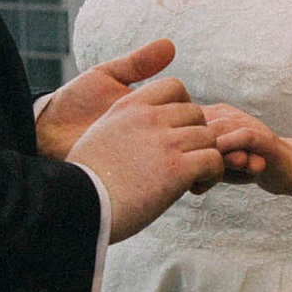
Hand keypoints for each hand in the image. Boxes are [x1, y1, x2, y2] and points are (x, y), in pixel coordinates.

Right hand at [37, 38, 200, 237]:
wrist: (76, 205)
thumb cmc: (85, 180)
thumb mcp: (100, 135)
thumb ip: (125, 125)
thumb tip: (140, 136)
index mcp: (130, 107)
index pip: (174, 87)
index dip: (183, 108)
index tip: (176, 132)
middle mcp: (149, 118)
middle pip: (197, 114)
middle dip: (196, 137)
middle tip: (185, 161)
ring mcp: (165, 142)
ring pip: (209, 137)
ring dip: (206, 158)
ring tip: (191, 180)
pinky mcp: (177, 168)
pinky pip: (214, 160)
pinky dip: (212, 175)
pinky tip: (194, 189)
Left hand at [174, 87, 291, 196]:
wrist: (286, 168)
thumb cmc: (246, 166)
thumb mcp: (215, 164)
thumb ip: (196, 165)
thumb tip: (175, 178)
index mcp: (212, 116)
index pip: (182, 123)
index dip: (176, 147)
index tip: (179, 171)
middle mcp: (226, 114)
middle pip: (194, 127)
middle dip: (190, 156)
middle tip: (193, 180)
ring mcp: (245, 122)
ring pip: (216, 133)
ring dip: (208, 160)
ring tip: (205, 181)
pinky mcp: (262, 135)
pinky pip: (242, 137)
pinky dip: (228, 156)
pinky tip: (220, 175)